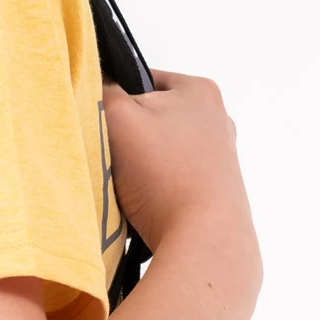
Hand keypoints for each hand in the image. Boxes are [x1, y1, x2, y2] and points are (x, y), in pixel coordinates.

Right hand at [104, 71, 260, 313]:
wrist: (202, 239)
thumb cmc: (165, 176)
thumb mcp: (118, 118)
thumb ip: (103, 92)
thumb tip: (100, 90)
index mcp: (200, 90)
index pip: (141, 81)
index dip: (114, 102)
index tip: (103, 126)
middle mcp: (218, 120)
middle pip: (151, 118)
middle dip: (128, 136)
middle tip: (114, 157)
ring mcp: (220, 157)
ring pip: (159, 151)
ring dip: (140, 166)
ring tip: (130, 186)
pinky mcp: (216, 191)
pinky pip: (171, 179)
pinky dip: (156, 189)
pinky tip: (147, 204)